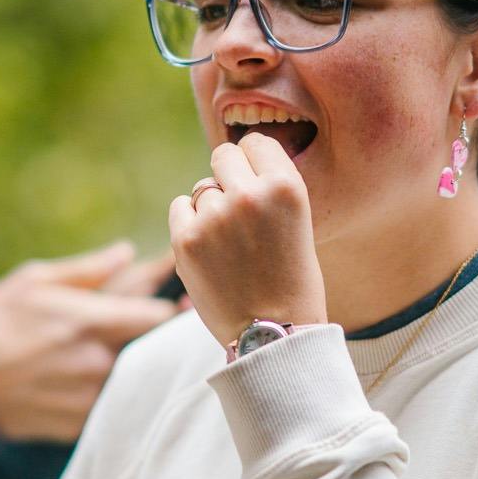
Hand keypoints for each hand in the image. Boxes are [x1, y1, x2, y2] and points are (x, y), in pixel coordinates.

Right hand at [0, 241, 177, 441]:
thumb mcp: (34, 282)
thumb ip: (88, 271)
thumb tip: (127, 253)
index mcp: (90, 320)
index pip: (157, 315)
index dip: (171, 306)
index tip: (180, 299)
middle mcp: (98, 361)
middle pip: (153, 347)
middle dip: (160, 334)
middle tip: (170, 323)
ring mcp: (91, 396)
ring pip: (135, 376)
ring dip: (136, 361)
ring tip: (122, 350)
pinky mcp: (81, 423)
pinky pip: (111, 401)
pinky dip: (112, 388)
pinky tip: (96, 378)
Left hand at [167, 134, 325, 348]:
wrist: (274, 336)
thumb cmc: (291, 280)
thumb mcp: (298, 221)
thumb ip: (267, 187)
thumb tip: (231, 158)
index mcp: (286, 187)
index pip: (255, 143)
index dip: (254, 163)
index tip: (256, 185)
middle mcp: (250, 195)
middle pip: (223, 156)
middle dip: (228, 177)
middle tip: (239, 213)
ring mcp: (215, 217)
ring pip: (201, 188)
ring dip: (210, 207)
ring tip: (230, 245)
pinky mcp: (186, 240)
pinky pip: (179, 208)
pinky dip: (189, 224)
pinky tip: (210, 250)